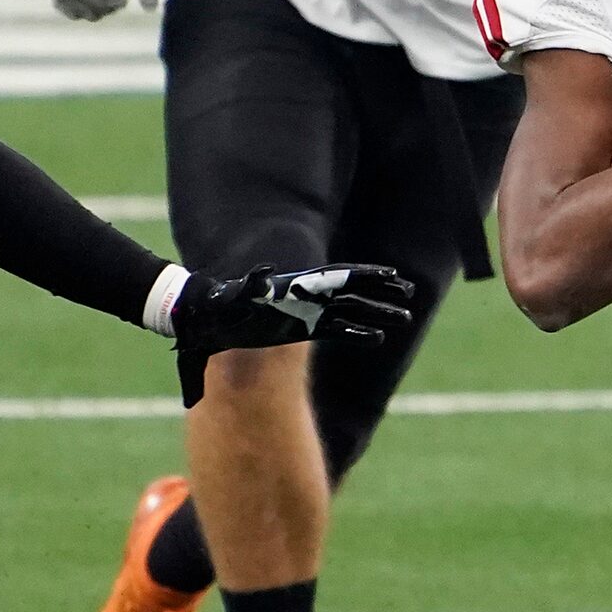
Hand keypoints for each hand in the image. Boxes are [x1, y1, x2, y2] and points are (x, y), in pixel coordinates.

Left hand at [171, 263, 416, 404]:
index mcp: (295, 287)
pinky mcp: (302, 329)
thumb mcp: (231, 296)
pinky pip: (338, 331)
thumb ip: (249, 287)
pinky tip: (378, 338)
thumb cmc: (214, 309)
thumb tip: (264, 273)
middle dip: (382, 294)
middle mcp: (305, 297)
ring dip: (378, 313)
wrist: (200, 319)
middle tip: (411, 295)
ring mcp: (306, 313)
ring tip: (406, 315)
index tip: (393, 278)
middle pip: (352, 293)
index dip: (367, 277)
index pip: (338, 279)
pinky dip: (359, 333)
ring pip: (352, 311)